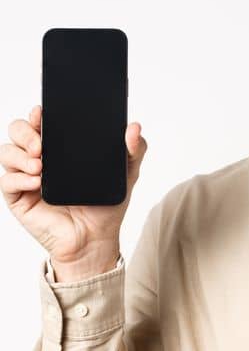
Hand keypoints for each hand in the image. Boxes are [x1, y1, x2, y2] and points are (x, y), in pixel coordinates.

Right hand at [1, 104, 147, 276]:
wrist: (96, 238)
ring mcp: (25, 176)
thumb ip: (134, 149)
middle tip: (41, 145)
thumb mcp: (126, 174)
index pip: (42, 121)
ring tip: (40, 165)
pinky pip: (7, 181)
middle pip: (17, 131)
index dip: (38, 114)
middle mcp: (38, 157)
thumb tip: (134, 126)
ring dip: (20, 155)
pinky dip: (19, 178)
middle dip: (25, 132)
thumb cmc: (105, 204)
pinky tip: (37, 183)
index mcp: (60, 146)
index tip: (43, 113)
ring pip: (7, 152)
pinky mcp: (17, 196)